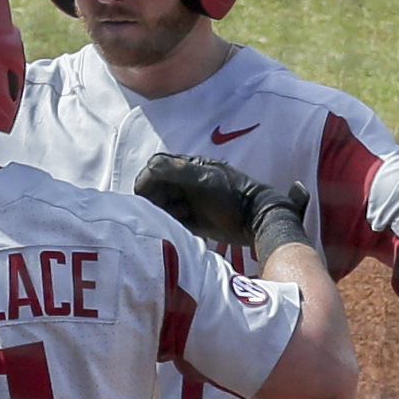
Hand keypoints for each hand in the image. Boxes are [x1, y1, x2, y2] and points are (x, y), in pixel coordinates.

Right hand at [134, 153, 305, 253]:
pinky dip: (171, 226)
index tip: (141, 199)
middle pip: (157, 189)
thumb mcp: (206, 180)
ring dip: (161, 215)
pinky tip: (175, 232)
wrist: (257, 221)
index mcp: (189, 167)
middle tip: (152, 215)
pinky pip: (174, 222)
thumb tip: (150, 166)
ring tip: (168, 223)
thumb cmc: (233, 197)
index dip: (145, 181)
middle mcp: (187, 183)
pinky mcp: (194, 220)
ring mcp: (190, 202)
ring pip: (164, 206)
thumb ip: (179, 171)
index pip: (156, 168)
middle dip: (151, 201)